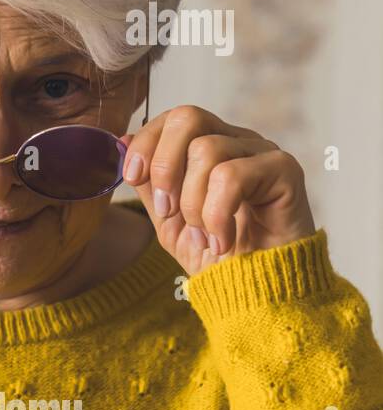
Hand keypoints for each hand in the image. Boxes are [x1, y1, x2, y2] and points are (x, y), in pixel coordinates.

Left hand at [118, 105, 315, 275]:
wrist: (254, 292)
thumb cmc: (214, 255)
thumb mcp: (167, 218)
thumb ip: (148, 181)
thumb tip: (125, 140)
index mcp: (210, 147)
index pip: (174, 118)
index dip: (146, 143)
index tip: (132, 176)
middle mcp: (238, 142)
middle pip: (188, 117)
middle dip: (164, 165)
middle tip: (168, 210)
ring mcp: (262, 153)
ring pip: (206, 150)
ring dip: (192, 202)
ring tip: (203, 234)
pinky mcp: (284, 170)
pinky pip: (232, 175)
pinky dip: (217, 214)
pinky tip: (222, 239)